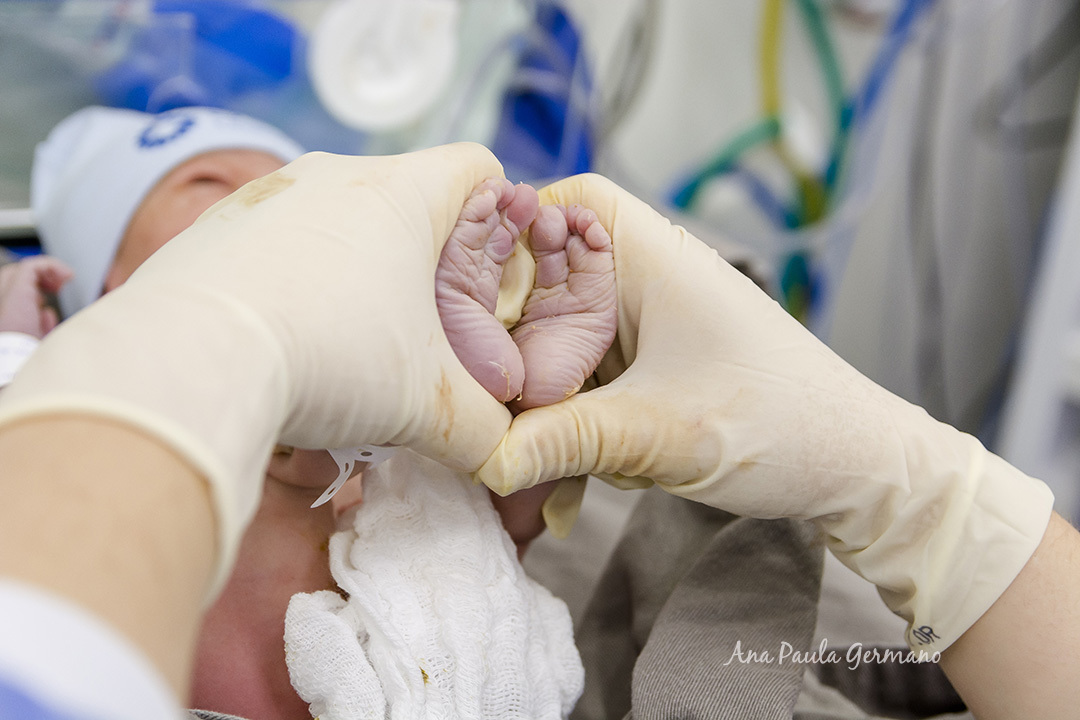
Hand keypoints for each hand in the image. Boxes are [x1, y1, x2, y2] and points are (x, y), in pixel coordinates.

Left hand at [0, 145, 512, 592]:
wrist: (185, 363)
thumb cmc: (326, 360)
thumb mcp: (427, 407)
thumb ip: (483, 429)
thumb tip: (500, 451)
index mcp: (400, 192)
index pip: (479, 168)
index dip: (500, 215)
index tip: (489, 278)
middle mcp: (333, 175)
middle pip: (408, 199)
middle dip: (427, 263)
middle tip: (425, 331)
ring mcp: (267, 196)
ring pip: (340, 221)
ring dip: (358, 275)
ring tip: (348, 346)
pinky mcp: (213, 228)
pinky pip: (277, 244)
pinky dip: (294, 283)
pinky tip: (284, 342)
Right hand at [476, 174, 1053, 653]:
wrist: (854, 467)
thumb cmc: (780, 422)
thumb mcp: (661, 432)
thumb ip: (565, 439)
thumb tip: (481, 455)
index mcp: (648, 255)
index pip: (552, 211)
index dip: (498, 252)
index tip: (460, 316)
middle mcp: (639, 278)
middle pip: (537, 291)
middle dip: (512, 364)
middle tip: (490, 423)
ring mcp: (639, 326)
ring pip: (553, 349)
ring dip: (540, 414)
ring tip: (531, 478)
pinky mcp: (643, 369)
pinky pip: (581, 389)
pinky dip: (569, 436)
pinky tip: (564, 496)